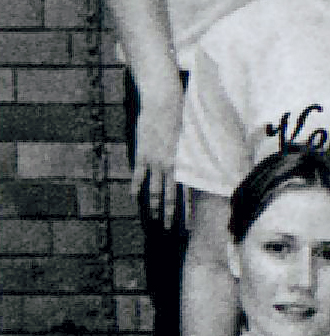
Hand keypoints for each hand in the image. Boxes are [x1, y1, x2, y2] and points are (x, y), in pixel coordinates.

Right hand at [131, 82, 185, 226]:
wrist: (166, 105)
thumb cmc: (179, 121)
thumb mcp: (187, 141)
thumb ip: (186, 156)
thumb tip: (189, 166)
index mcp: (184, 164)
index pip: (188, 192)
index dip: (187, 209)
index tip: (189, 223)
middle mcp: (171, 166)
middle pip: (172, 196)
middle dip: (172, 214)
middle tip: (172, 229)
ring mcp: (156, 161)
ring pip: (155, 189)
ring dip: (155, 205)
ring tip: (155, 218)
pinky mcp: (143, 154)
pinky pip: (139, 175)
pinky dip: (136, 186)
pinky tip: (134, 197)